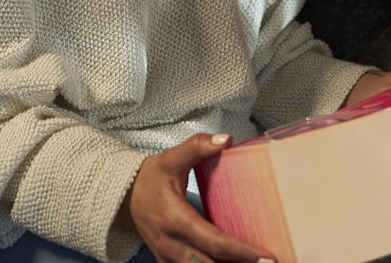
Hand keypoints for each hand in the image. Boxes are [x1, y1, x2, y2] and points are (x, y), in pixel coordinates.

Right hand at [120, 134, 274, 262]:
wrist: (124, 197)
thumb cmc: (150, 179)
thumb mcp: (171, 158)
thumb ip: (197, 147)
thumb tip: (226, 139)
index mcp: (175, 219)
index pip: (213, 241)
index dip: (241, 251)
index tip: (267, 256)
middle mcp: (172, 244)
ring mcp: (168, 258)